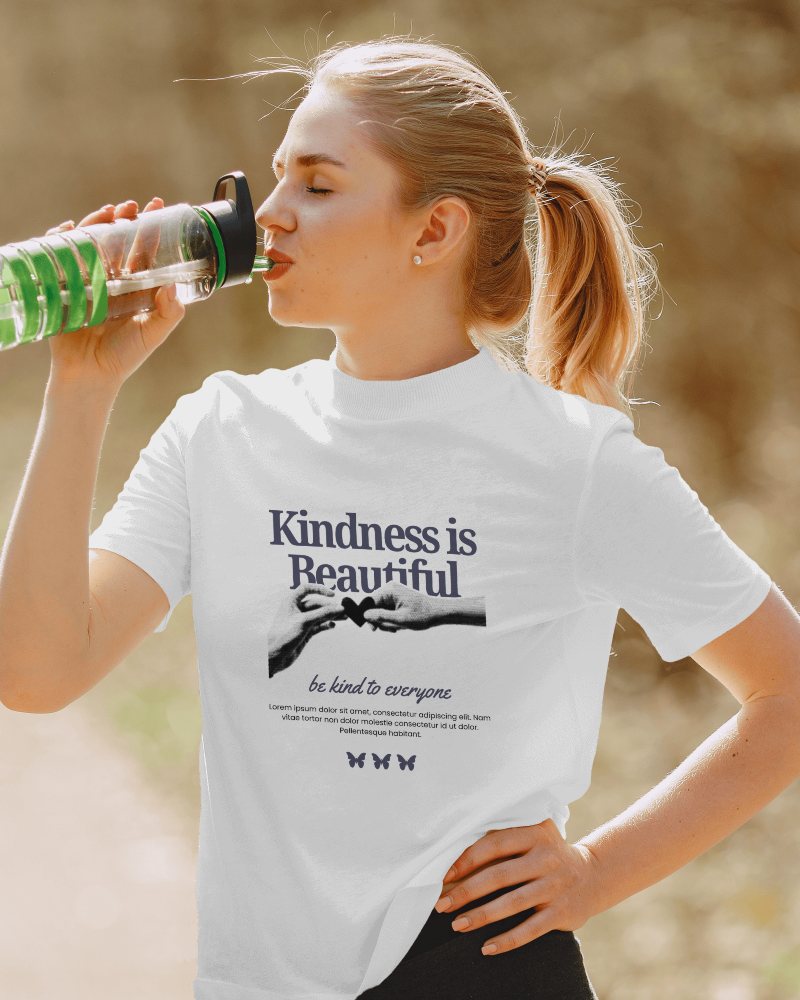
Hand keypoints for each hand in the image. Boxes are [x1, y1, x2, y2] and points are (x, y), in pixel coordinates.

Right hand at [46, 197, 184, 389]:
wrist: (89, 375)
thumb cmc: (124, 356)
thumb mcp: (153, 333)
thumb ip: (169, 312)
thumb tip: (173, 287)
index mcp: (135, 286)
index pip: (144, 250)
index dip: (151, 228)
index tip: (158, 206)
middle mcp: (112, 279)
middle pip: (117, 240)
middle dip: (123, 219)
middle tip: (130, 206)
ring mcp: (87, 280)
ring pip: (91, 242)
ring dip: (97, 223)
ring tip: (107, 212)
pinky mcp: (64, 286)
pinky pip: (60, 256)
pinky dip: (61, 239)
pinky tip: (67, 228)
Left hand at [268, 584, 346, 675]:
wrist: (275, 656)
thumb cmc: (283, 635)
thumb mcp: (305, 621)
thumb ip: (323, 614)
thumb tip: (339, 608)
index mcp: (291, 601)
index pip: (307, 589)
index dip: (320, 589)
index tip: (332, 595)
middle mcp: (296, 609)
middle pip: (317, 604)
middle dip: (330, 607)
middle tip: (343, 611)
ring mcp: (301, 621)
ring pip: (320, 615)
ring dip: (331, 616)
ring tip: (344, 618)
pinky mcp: (305, 632)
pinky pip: (319, 625)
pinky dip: (326, 625)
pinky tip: (332, 626)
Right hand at [360, 581, 443, 631]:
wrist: (438, 613)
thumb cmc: (422, 615)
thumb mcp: (400, 619)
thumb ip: (381, 617)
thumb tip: (365, 615)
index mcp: (390, 590)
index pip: (370, 601)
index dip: (369, 616)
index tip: (374, 629)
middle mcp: (390, 589)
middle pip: (374, 607)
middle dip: (380, 621)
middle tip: (392, 629)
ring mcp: (393, 595)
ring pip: (380, 611)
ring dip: (387, 622)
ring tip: (398, 628)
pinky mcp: (396, 601)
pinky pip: (387, 612)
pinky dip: (391, 620)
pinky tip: (399, 625)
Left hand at [434, 818, 602, 955]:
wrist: (592, 874)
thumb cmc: (545, 854)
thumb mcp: (531, 837)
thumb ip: (501, 841)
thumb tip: (454, 865)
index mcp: (535, 833)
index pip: (494, 844)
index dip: (467, 860)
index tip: (445, 876)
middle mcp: (547, 857)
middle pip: (499, 875)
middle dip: (467, 891)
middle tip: (442, 904)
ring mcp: (556, 885)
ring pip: (512, 903)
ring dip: (481, 916)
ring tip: (457, 924)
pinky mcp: (562, 912)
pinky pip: (530, 929)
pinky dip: (507, 940)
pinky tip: (487, 947)